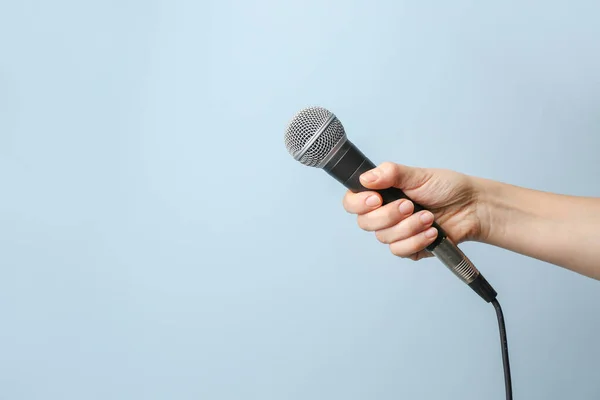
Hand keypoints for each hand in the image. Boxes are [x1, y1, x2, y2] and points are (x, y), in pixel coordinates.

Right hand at [342, 162, 484, 260]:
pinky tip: (431, 232)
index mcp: (381, 194)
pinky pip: (400, 251)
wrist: (472, 207)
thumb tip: (366, 177)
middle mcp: (384, 214)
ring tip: (428, 217)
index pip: (353, 202)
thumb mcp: (418, 175)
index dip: (358, 204)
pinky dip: (416, 241)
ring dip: (408, 228)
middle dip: (389, 216)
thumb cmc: (447, 188)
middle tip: (409, 205)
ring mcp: (396, 232)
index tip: (376, 199)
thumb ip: (391, 174)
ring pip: (384, 238)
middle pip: (365, 223)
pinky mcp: (409, 248)